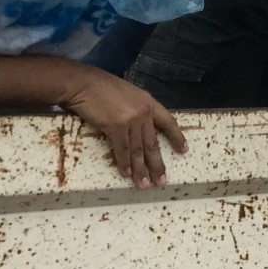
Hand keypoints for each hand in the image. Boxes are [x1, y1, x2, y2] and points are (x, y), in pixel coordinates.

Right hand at [62, 69, 187, 188]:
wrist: (83, 84)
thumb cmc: (102, 87)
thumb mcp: (129, 94)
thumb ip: (137, 109)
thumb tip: (139, 127)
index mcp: (149, 103)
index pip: (168, 122)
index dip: (177, 137)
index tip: (184, 150)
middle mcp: (143, 113)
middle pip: (153, 143)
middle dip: (157, 164)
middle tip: (162, 181)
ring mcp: (131, 120)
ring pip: (138, 150)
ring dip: (141, 170)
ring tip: (145, 185)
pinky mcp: (115, 127)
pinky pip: (122, 149)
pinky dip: (124, 163)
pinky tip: (127, 174)